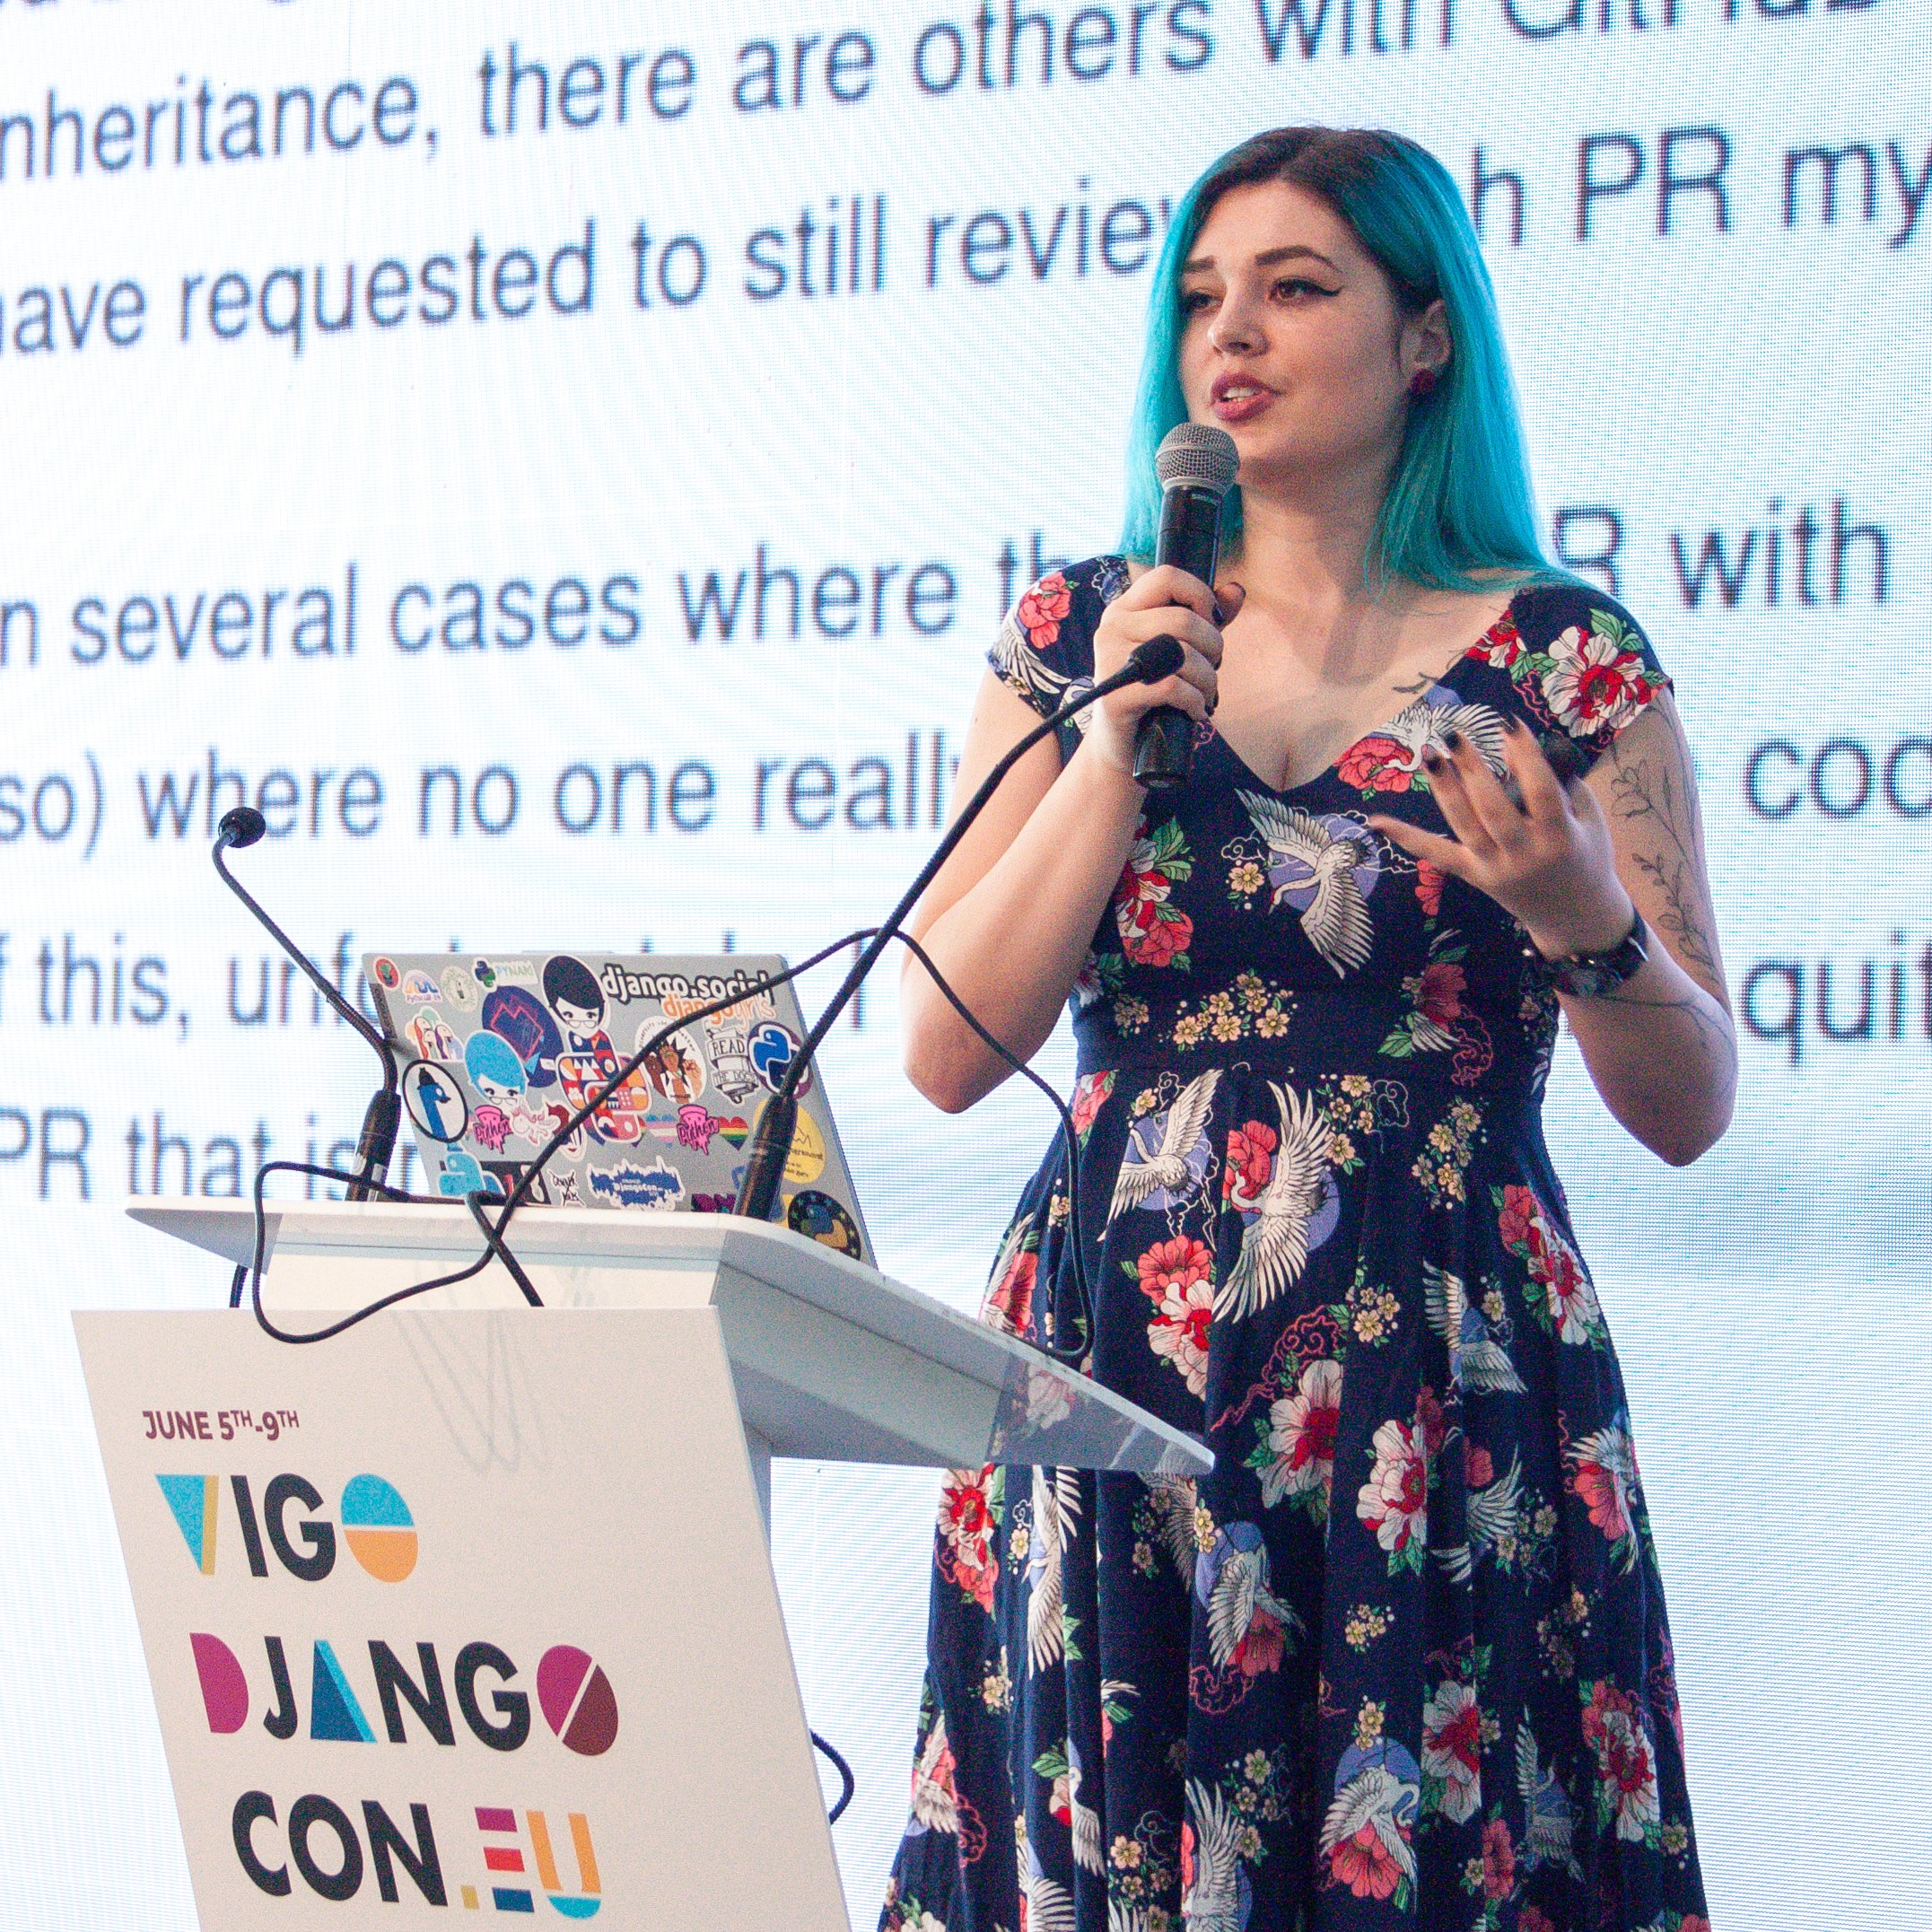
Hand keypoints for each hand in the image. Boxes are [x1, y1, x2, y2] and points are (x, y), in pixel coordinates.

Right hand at [1085, 566, 1245, 779]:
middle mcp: (1111, 628)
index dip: (1199, 595)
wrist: (1122, 744)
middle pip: (1182, 619)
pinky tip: (1196, 711)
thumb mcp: (1178, 649)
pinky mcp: (1115, 695)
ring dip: (1207, 678)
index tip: (1210, 623)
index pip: (1167, 576)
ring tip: (1207, 694)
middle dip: (1213, 646)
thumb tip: (1236, 591)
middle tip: (1213, 667)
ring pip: (1180, 653)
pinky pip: (1172, 687)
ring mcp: (1109, 661)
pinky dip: (1194, 700)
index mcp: (1124, 609)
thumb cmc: (1153, 691)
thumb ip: (1205, 618)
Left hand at [1367, 717, 1634, 959]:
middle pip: (1492, 808)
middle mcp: (1524, 854)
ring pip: (1463, 824)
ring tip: (1431, 755)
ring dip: (1444, 788)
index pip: (1540, 790)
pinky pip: (1437, 855)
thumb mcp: (1588, 820)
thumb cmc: (1586, 856)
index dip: (1525, 756)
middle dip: (1472, 769)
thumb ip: (1564, 784)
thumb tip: (1521, 747)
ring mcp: (1495, 868)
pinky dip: (1406, 838)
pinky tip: (1376, 822)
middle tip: (1455, 734)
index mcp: (1559, 838)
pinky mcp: (1474, 877)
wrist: (1575, 916)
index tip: (1509, 723)